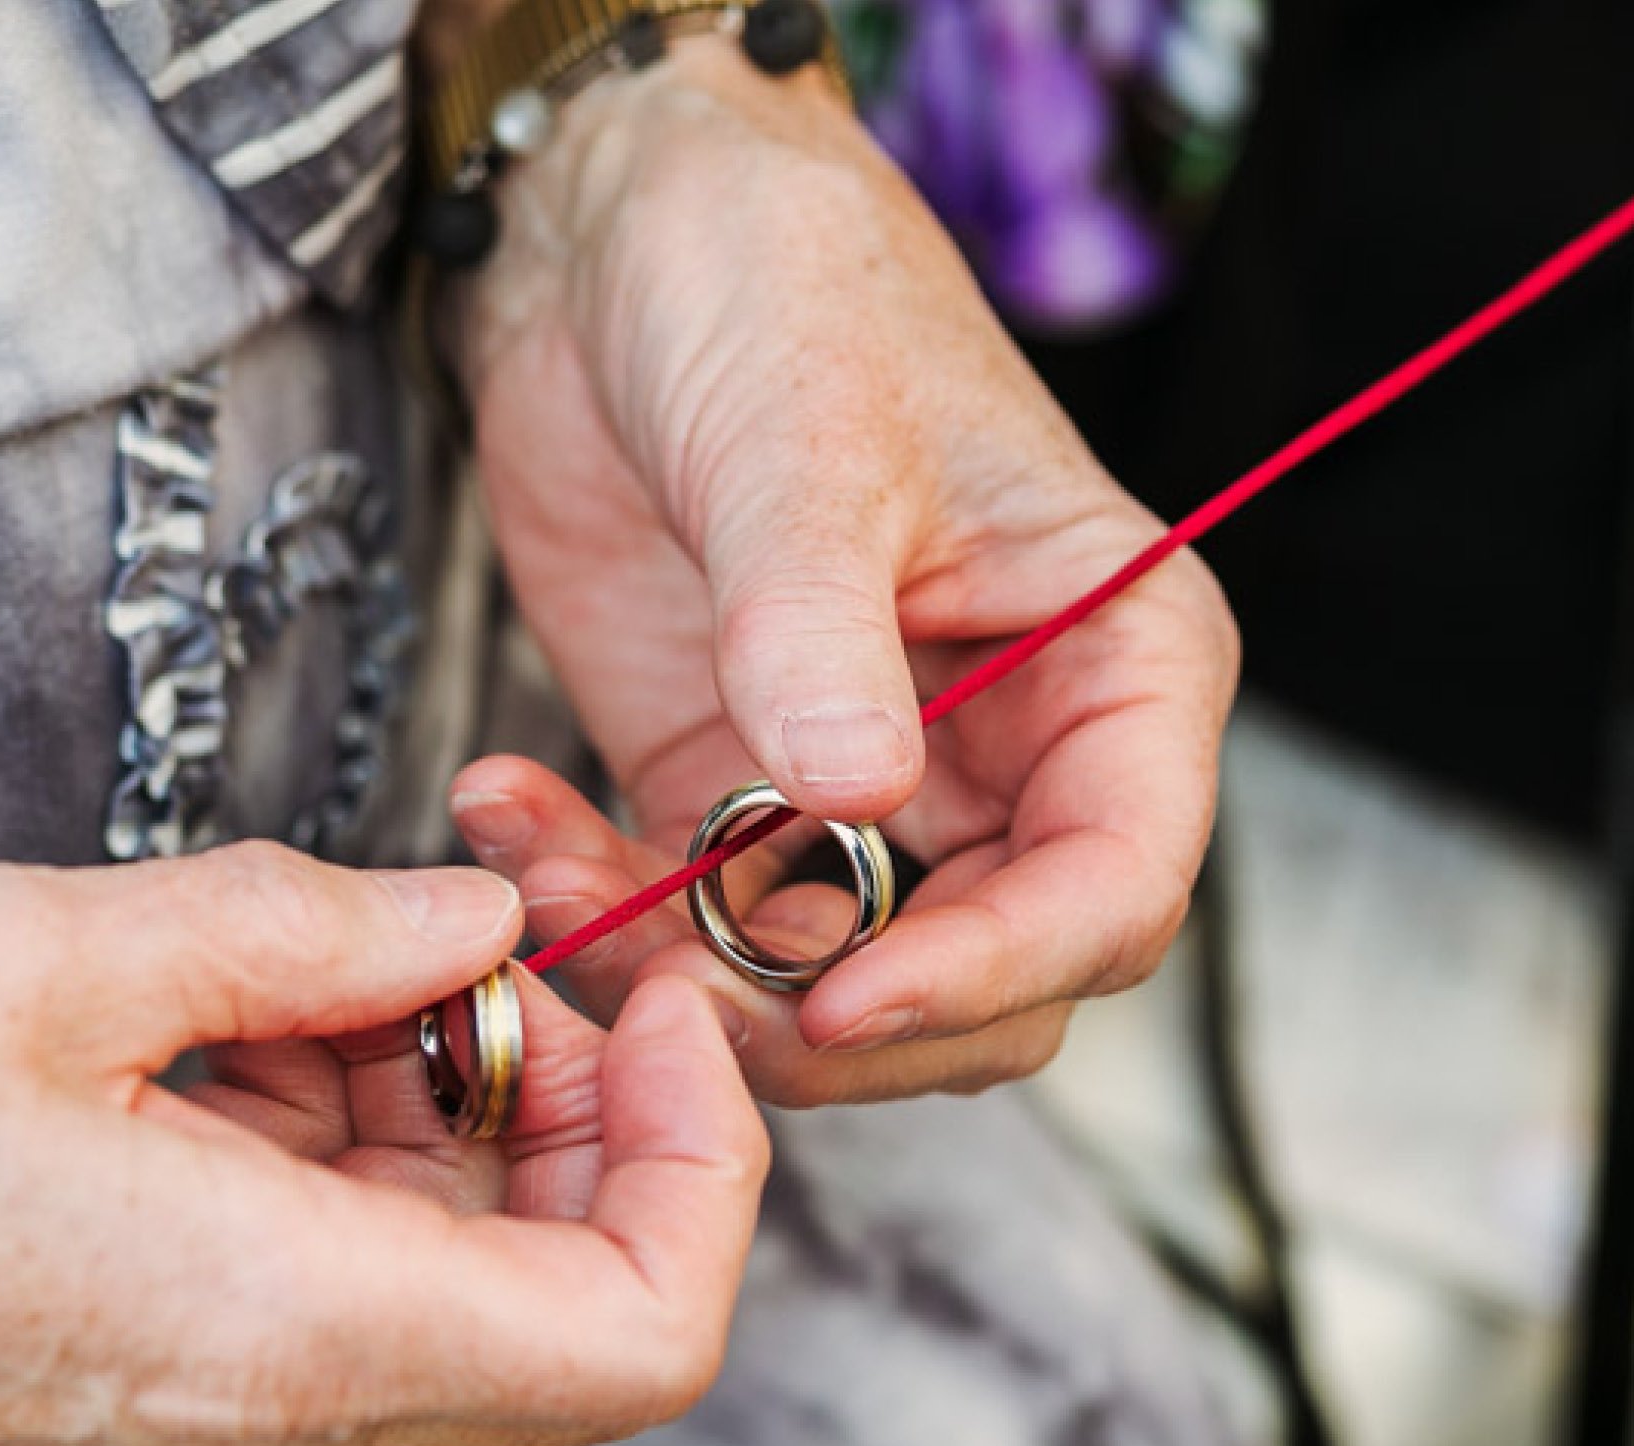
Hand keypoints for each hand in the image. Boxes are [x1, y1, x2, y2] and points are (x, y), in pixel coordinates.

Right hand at [0, 846, 765, 1445]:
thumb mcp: (49, 953)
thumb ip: (306, 929)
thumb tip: (464, 913)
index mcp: (282, 1332)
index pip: (642, 1334)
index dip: (707, 1163)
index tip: (658, 999)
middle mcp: (265, 1405)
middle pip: (564, 1295)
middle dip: (584, 1091)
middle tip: (509, 921)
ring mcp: (200, 1399)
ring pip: (445, 1265)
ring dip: (447, 1089)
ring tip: (345, 936)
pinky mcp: (136, 1356)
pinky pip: (321, 1253)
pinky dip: (339, 1118)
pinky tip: (249, 995)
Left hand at [450, 39, 1237, 1103]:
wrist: (615, 237)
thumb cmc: (774, 277)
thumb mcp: (800, 436)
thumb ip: (819, 625)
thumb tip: (854, 792)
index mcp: (1117, 660)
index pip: (1118, 885)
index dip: (996, 970)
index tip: (848, 993)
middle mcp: (1020, 748)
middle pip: (988, 984)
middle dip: (841, 1021)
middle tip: (689, 994)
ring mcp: (878, 785)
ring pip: (835, 984)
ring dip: (701, 984)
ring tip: (568, 888)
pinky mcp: (739, 793)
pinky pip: (699, 921)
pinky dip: (609, 915)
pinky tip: (515, 817)